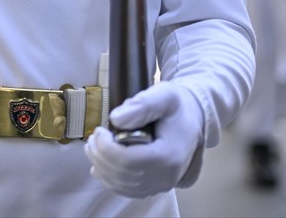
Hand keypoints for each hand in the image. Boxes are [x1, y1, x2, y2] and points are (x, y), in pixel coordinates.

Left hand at [84, 82, 203, 197]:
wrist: (192, 119)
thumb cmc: (178, 107)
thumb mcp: (164, 95)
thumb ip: (142, 104)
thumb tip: (116, 119)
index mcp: (169, 155)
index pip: (128, 161)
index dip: (106, 148)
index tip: (100, 131)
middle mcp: (167, 176)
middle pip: (122, 175)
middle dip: (100, 156)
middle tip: (93, 138)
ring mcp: (162, 184)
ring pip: (122, 186)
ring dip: (102, 168)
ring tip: (94, 148)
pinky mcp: (155, 186)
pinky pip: (128, 190)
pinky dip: (110, 179)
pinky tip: (101, 165)